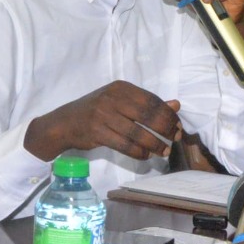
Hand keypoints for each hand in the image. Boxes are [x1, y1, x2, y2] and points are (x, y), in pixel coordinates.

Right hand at [24, 80, 181, 161]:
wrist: (65, 123)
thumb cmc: (96, 111)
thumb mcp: (120, 102)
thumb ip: (147, 104)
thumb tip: (175, 105)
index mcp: (120, 88)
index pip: (151, 100)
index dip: (168, 114)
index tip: (178, 126)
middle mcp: (112, 98)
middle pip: (147, 115)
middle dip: (165, 129)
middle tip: (175, 139)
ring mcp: (103, 115)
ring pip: (137, 133)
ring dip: (154, 144)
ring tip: (163, 151)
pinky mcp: (97, 132)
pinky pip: (125, 145)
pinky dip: (138, 152)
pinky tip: (146, 155)